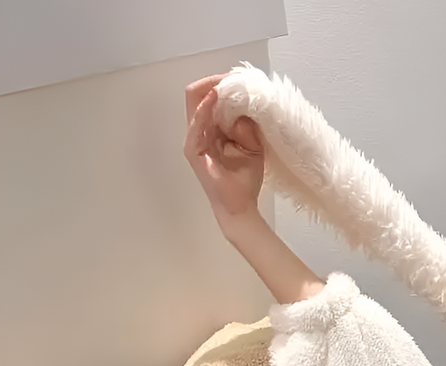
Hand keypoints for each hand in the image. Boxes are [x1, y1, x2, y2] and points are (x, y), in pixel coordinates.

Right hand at [184, 75, 265, 226]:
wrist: (240, 207)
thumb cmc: (244, 180)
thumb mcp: (253, 145)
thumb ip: (248, 125)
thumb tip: (248, 104)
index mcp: (212, 128)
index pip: (210, 95)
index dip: (224, 83)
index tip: (241, 78)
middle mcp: (200, 130)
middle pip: (198, 93)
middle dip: (217, 82)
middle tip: (235, 77)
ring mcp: (194, 139)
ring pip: (196, 102)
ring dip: (213, 91)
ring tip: (230, 84)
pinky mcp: (193, 150)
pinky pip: (196, 124)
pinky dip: (206, 109)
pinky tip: (217, 99)